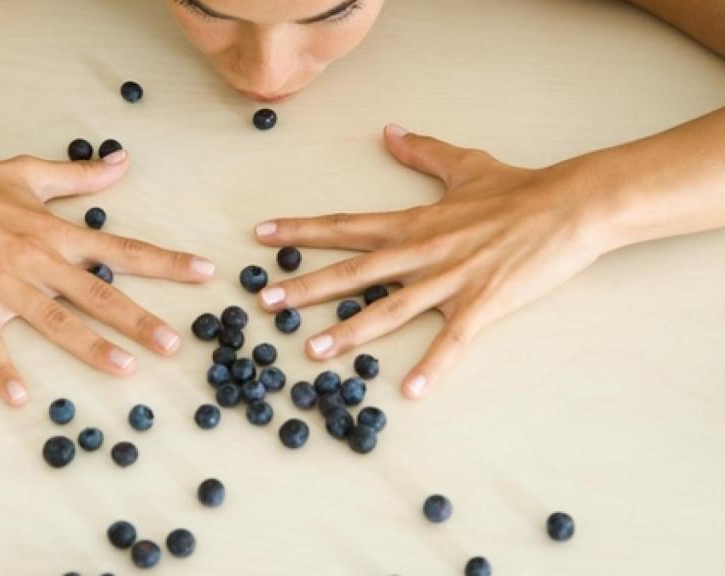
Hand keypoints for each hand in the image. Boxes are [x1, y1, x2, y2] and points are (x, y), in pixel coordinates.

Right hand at [0, 149, 215, 405]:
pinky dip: (2, 371)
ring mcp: (5, 285)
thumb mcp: (31, 174)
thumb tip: (122, 161)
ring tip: (125, 369)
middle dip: (139, 320)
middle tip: (174, 344)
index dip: (166, 262)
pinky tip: (18, 399)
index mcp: (57, 233)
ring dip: (91, 347)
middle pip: (99, 293)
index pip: (123, 249)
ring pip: (56, 321)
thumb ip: (81, 176)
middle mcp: (39, 261)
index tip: (204, 274)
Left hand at [253, 124, 609, 398]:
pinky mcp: (483, 303)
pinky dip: (433, 367)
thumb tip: (391, 132)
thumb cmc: (519, 189)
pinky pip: (453, 340)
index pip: (346, 226)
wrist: (572, 205)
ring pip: (390, 308)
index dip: (301, 231)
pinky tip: (411, 393)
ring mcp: (451, 279)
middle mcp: (423, 251)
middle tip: (264, 303)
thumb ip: (422, 152)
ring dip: (348, 330)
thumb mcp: (464, 165)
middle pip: (353, 272)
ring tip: (312, 350)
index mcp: (415, 223)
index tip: (262, 235)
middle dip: (305, 287)